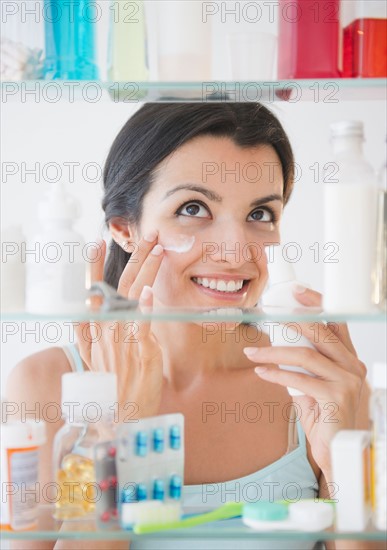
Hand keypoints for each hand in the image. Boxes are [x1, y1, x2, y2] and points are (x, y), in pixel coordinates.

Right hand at [73, 234, 164, 418]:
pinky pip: (141, 327)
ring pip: (133, 298)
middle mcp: (106, 331)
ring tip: (157, 250)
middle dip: (135, 258)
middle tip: (148, 236)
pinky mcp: (139, 353)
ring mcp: (121, 341)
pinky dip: (144, 308)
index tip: (97, 242)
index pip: (94, 290)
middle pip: (121, 286)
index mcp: (96, 330)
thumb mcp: (91, 358)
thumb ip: (86, 333)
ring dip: (145, 271)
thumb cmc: (109, 386)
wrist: (117, 417)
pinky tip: (148, 292)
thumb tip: (84, 308)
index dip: (94, 266)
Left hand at [243, 287, 367, 475]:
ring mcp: (347, 382)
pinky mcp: (336, 398)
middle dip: (293, 319)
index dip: (318, 304)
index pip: (337, 324)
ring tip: (252, 353)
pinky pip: (299, 380)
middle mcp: (352, 368)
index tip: (297, 292)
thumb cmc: (326, 420)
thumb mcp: (315, 388)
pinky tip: (262, 372)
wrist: (337, 454)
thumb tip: (278, 350)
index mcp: (350, 361)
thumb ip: (304, 369)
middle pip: (321, 332)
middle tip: (270, 315)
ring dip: (274, 351)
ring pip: (306, 355)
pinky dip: (276, 374)